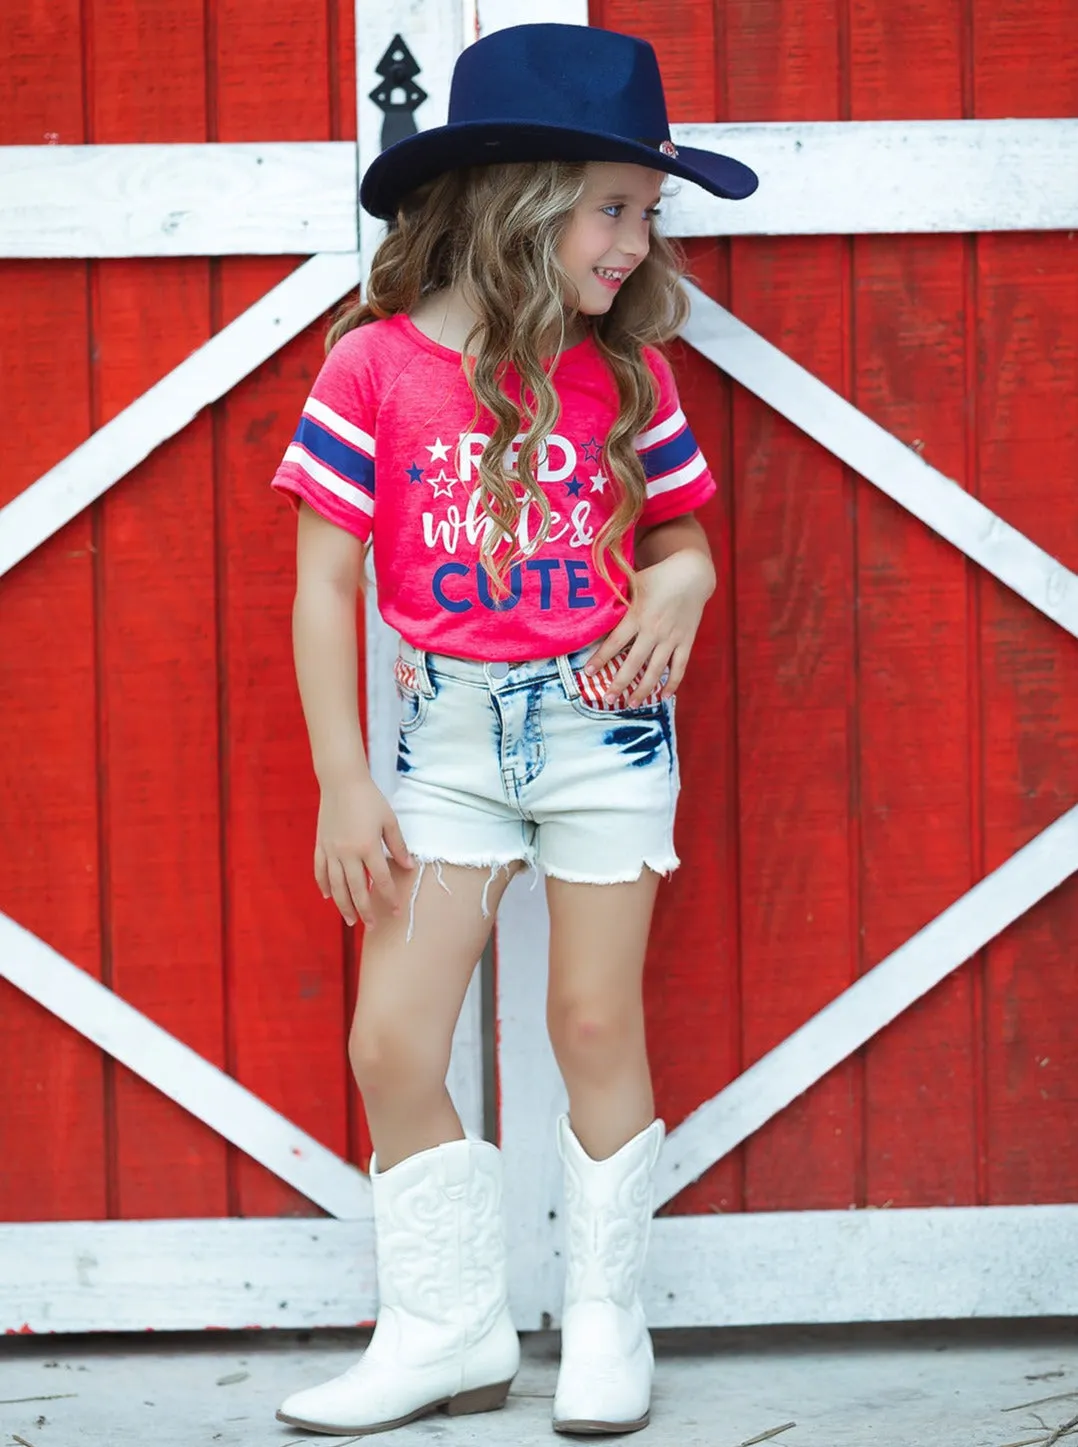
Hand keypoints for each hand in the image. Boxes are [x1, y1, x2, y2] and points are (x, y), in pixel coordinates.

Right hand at [314, 773, 413, 927]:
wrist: (341, 782)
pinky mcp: (320, 845)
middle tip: (371, 926)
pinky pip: (320, 871)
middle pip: (357, 890)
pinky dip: (324, 886)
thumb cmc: (369, 799)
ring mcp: (331, 850)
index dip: (389, 898)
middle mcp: (347, 853)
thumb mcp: (390, 820)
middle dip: (365, 910)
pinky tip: (329, 896)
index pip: (381, 880)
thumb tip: (409, 867)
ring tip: (351, 920)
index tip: (396, 912)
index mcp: (368, 847)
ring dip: (344, 905)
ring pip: (337, 886)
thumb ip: (398, 846)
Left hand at [585, 550, 713, 707]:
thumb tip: (593, 603)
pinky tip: (664, 696)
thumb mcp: (634, 582)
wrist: (692, 574)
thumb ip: (617, 596)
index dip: (600, 659)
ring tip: (632, 704)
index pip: (615, 643)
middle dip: (619, 683)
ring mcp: (671, 638)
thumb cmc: (658, 577)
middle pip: (633, 663)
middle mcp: (653, 630)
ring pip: (655, 670)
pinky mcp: (686, 641)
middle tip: (608, 699)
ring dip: (643, 689)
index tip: (588, 673)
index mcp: (637, 615)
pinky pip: (680, 667)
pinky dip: (672, 683)